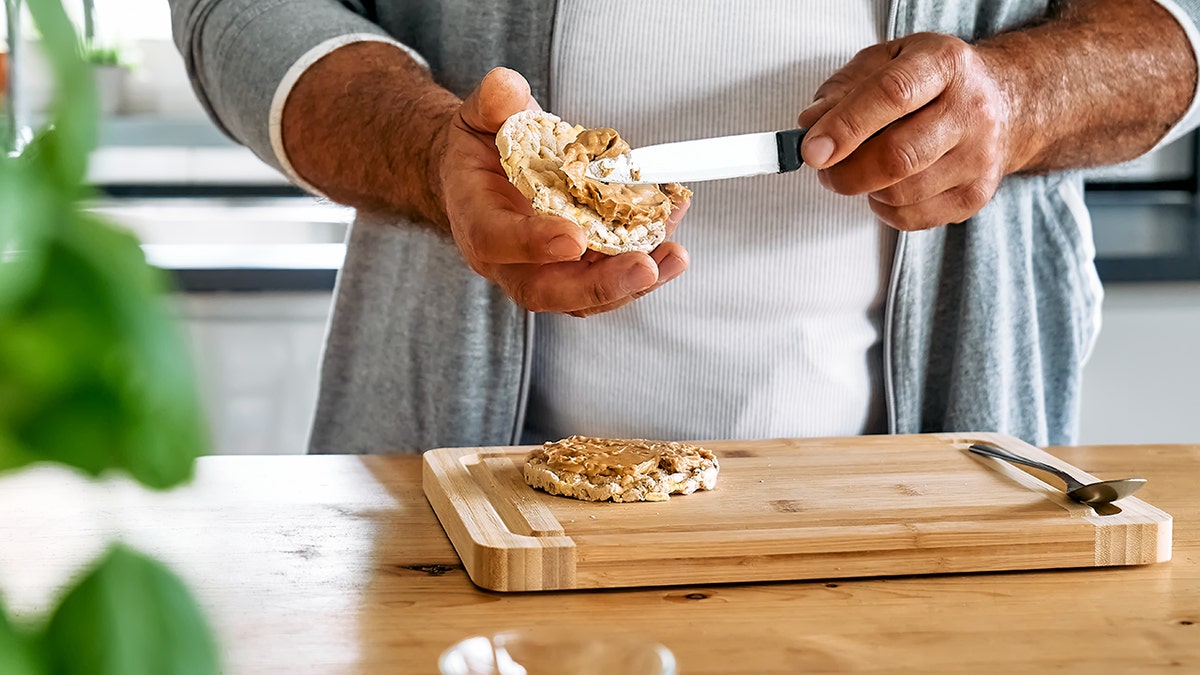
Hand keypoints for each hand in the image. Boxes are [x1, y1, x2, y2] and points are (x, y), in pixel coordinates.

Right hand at [432, 67, 689, 316]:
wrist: (481, 177)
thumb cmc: (480, 151)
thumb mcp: (477, 116)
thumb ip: (492, 103)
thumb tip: (508, 91)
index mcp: (476, 219)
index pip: (496, 240)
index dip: (533, 244)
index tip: (572, 238)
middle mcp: (508, 258)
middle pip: (547, 289)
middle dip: (599, 284)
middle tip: (642, 266)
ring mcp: (544, 270)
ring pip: (585, 296)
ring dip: (633, 282)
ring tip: (673, 256)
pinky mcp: (576, 270)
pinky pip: (608, 278)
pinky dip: (645, 264)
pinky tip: (672, 241)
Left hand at [797, 33, 1021, 230]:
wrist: (1002, 103)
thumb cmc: (933, 81)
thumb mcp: (886, 62)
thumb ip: (843, 90)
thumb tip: (811, 125)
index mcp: (943, 63)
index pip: (892, 95)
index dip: (845, 126)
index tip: (811, 150)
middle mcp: (970, 109)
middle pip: (897, 156)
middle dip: (845, 171)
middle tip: (824, 167)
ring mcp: (979, 156)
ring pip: (900, 193)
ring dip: (863, 189)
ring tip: (858, 170)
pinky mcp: (976, 195)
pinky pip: (910, 218)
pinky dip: (883, 208)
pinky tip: (886, 185)